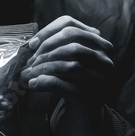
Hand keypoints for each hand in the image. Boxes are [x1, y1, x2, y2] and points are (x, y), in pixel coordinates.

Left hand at [21, 15, 113, 135]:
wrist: (84, 110)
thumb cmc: (72, 79)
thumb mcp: (66, 59)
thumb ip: (54, 46)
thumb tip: (32, 44)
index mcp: (99, 43)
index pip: (70, 25)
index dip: (47, 32)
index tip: (32, 44)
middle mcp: (105, 59)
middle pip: (72, 45)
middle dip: (46, 51)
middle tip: (29, 62)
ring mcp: (102, 79)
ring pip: (70, 66)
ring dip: (44, 68)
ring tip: (28, 74)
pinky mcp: (92, 97)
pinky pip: (64, 85)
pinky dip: (45, 83)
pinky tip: (34, 84)